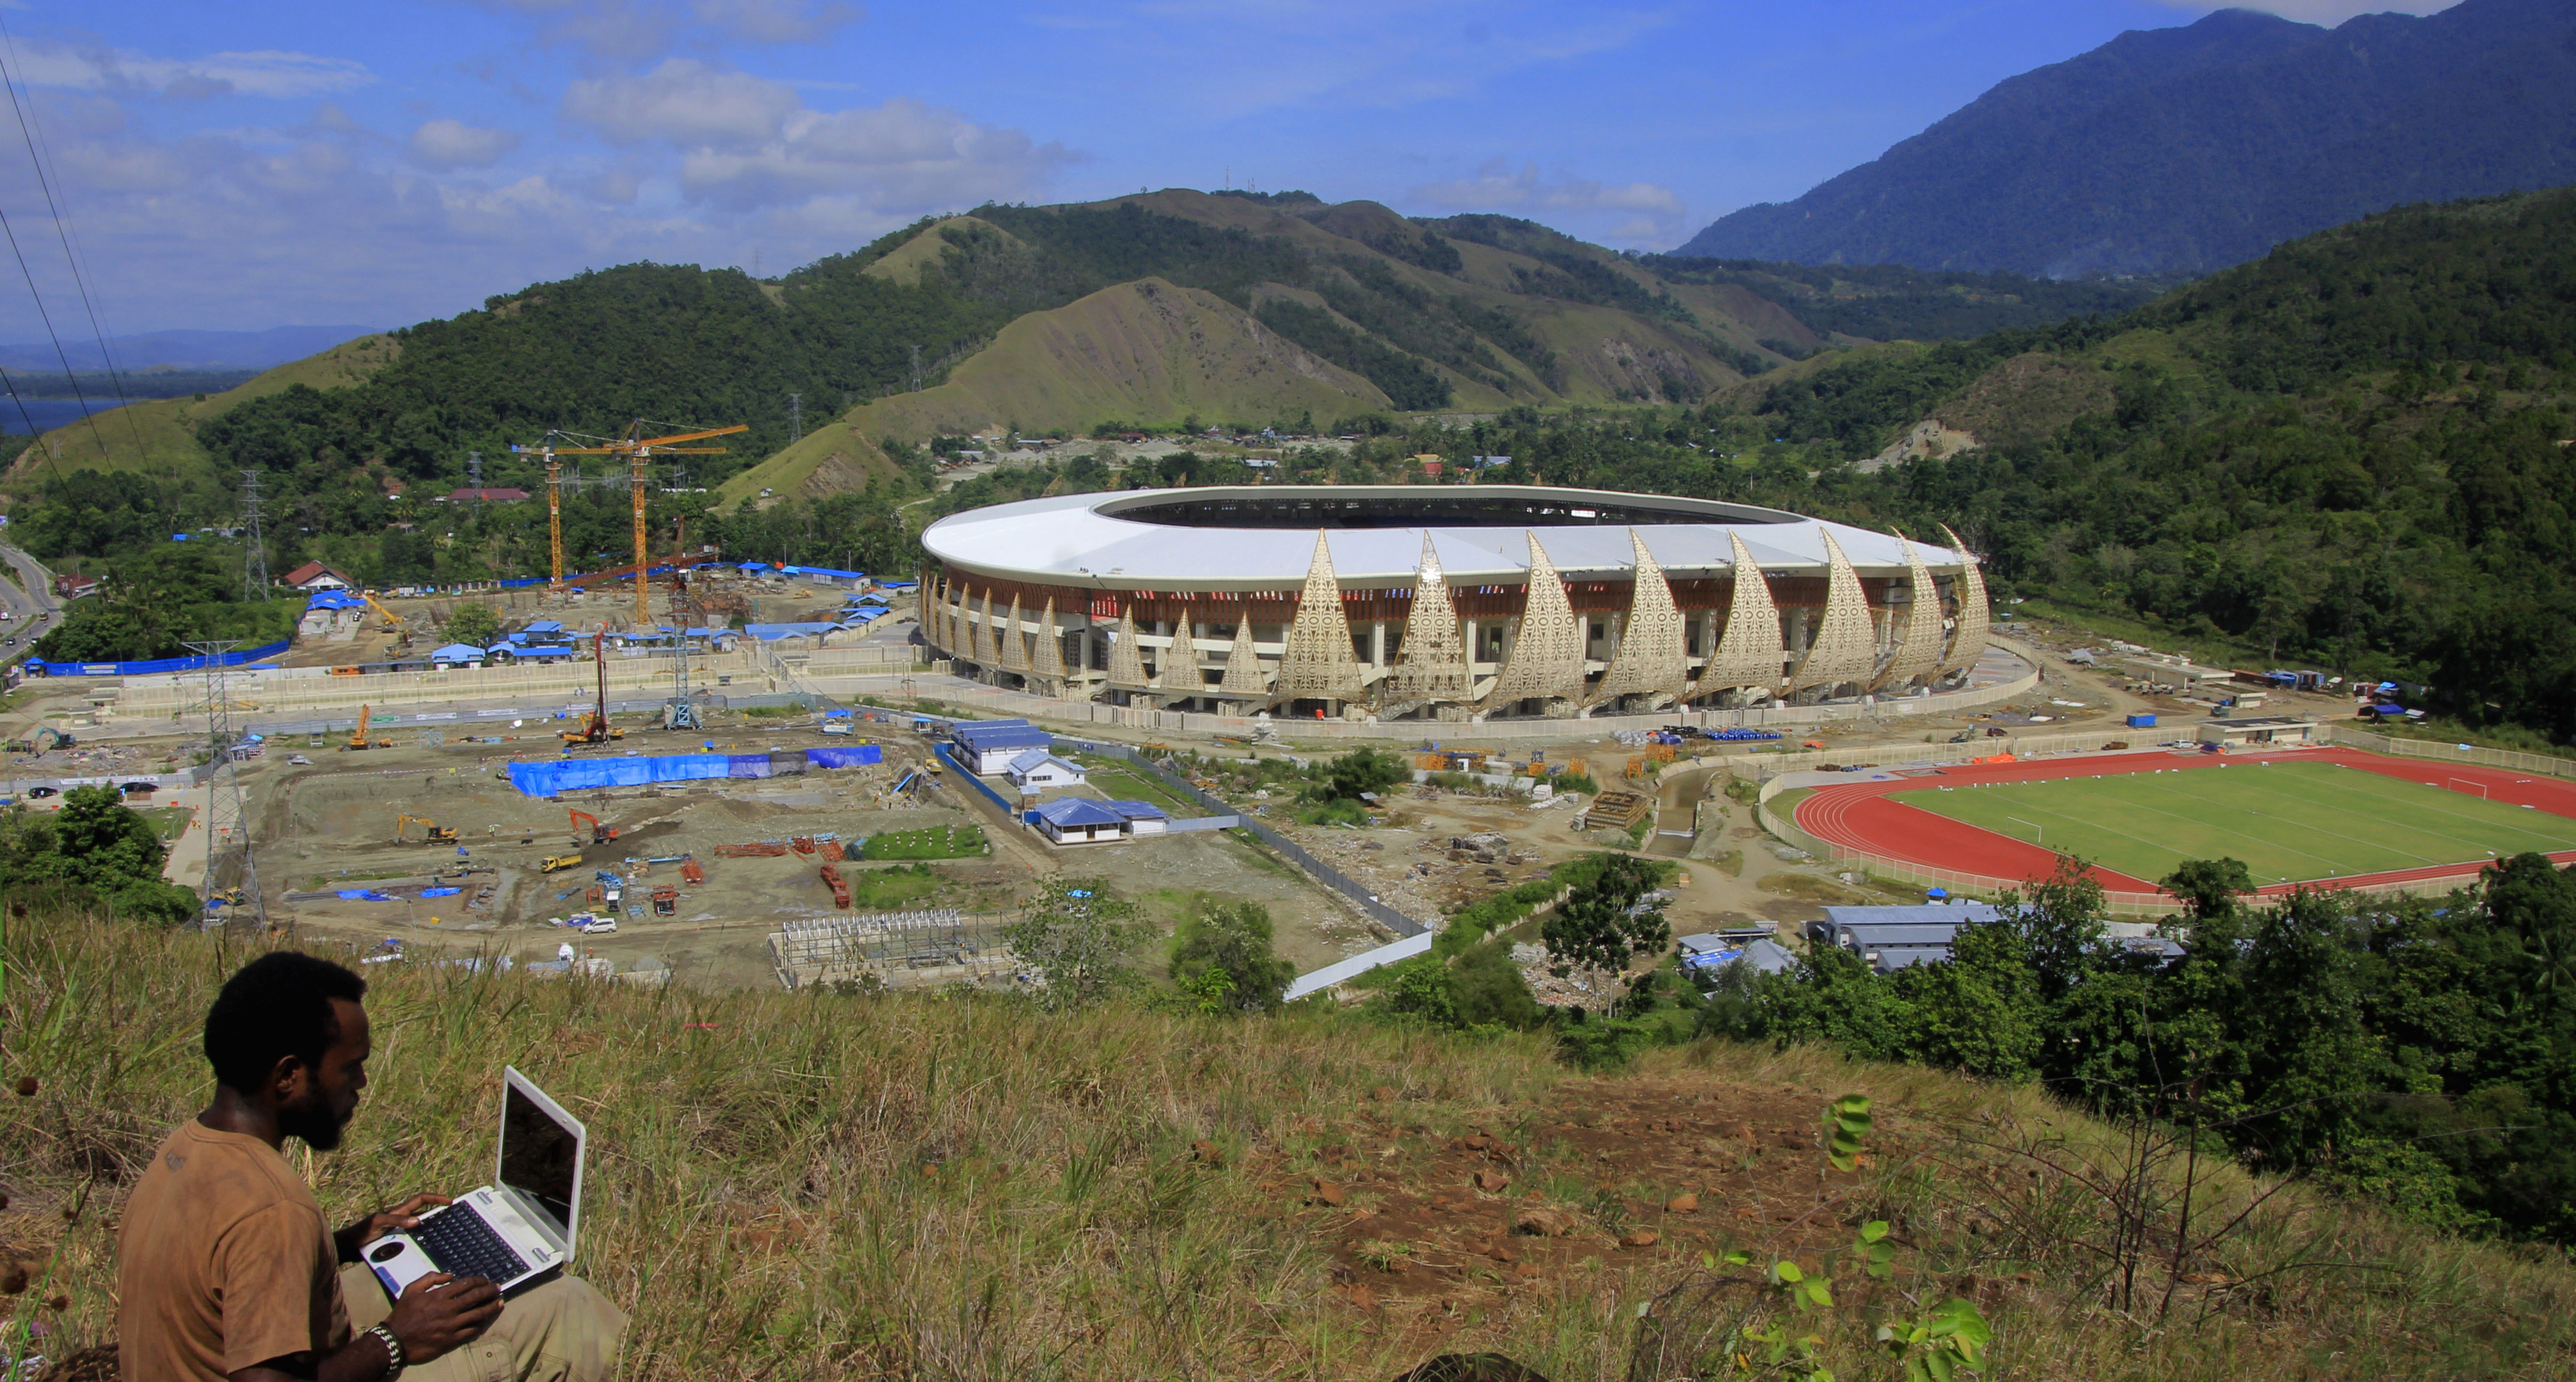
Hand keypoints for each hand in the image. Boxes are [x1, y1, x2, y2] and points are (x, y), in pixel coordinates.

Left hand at [335, 1194, 451, 1261]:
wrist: (348, 1247)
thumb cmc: (361, 1233)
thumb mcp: (378, 1224)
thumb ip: (395, 1221)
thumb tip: (417, 1221)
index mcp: (398, 1211)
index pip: (421, 1200)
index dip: (436, 1198)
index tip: (450, 1202)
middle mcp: (400, 1219)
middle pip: (424, 1211)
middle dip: (438, 1212)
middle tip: (452, 1218)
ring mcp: (398, 1230)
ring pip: (419, 1226)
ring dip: (431, 1229)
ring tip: (443, 1235)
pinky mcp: (396, 1241)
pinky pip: (413, 1238)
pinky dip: (422, 1241)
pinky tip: (427, 1250)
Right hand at [386, 1272, 501, 1366]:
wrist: (395, 1341)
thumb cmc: (402, 1315)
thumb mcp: (411, 1290)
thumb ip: (430, 1278)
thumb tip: (449, 1274)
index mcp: (439, 1296)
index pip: (466, 1284)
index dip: (479, 1281)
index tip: (486, 1280)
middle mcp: (448, 1310)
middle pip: (476, 1297)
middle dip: (490, 1291)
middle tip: (498, 1288)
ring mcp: (451, 1326)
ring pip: (478, 1314)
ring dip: (491, 1307)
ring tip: (500, 1302)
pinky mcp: (451, 1340)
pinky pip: (471, 1331)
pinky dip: (481, 1325)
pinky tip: (487, 1320)